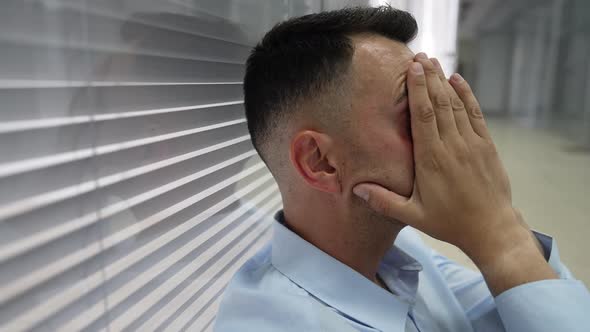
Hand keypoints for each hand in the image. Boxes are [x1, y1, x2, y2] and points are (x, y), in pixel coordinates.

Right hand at [353, 53, 554, 294]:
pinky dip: (466, 95)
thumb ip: (384, 201)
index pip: (423, 117)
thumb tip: (357, 190)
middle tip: (420, 56)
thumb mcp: (413, 216)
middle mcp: (452, 146)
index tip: (412, 69)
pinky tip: (458, 80)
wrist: (492, 229)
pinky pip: (475, 114)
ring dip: (444, 81)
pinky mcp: (486, 146)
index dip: (418, 90)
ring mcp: (472, 144)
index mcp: (432, 160)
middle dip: (429, 78)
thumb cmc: (450, 223)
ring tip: (434, 62)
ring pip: (456, 105)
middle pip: (439, 103)